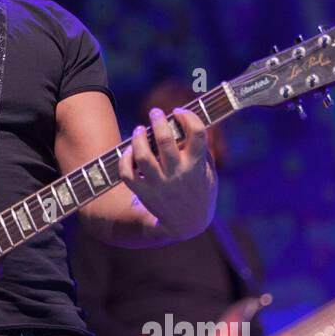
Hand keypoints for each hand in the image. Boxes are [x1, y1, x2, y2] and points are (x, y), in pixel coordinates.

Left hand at [117, 107, 215, 239]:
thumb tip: (188, 123)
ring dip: (139, 139)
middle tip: (155, 112)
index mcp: (196, 165)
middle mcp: (177, 173)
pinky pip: (127, 173)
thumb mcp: (208, 172)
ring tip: (139, 129)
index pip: (197, 134)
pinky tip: (130, 151)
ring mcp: (159, 184)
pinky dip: (125, 159)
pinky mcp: (144, 192)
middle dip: (158, 121)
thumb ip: (202, 150)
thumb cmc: (199, 191)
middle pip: (165, 141)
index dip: (188, 117)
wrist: (187, 223)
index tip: (179, 112)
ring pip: (143, 157)